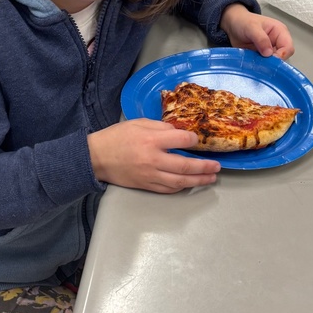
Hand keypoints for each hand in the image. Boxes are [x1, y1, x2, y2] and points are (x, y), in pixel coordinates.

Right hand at [88, 119, 220, 193]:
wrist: (96, 158)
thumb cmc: (116, 137)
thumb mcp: (137, 123)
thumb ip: (159, 127)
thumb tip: (178, 133)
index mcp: (151, 140)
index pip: (181, 140)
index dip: (193, 140)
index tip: (197, 140)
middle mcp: (153, 159)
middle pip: (185, 165)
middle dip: (204, 167)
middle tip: (217, 166)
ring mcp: (150, 175)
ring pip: (180, 181)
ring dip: (198, 180)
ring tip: (210, 178)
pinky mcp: (146, 185)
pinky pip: (168, 189)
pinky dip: (181, 187)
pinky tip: (189, 183)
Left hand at [220, 4, 293, 59]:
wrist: (233, 25)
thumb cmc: (243, 21)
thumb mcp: (251, 27)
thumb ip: (261, 39)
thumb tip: (269, 53)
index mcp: (280, 32)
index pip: (288, 48)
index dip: (280, 56)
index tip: (268, 59)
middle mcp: (277, 42)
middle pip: (283, 58)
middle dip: (272, 62)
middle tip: (260, 63)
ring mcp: (270, 51)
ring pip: (274, 64)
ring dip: (265, 66)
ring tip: (254, 62)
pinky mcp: (262, 57)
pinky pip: (264, 66)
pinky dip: (259, 67)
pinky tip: (252, 64)